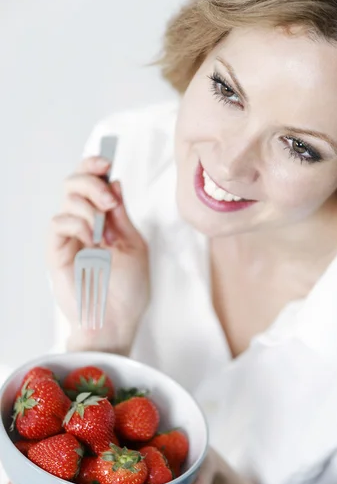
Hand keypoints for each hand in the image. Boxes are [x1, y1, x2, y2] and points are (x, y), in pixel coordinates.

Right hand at [48, 156, 149, 354]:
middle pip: (74, 184)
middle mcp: (84, 226)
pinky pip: (58, 223)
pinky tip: (90, 239)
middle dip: (91, 182)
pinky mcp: (56, 252)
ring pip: (67, 199)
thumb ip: (122, 215)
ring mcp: (69, 239)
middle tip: (108, 200)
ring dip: (89, 205)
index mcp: (103, 223)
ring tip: (103, 228)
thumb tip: (115, 182)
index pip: (91, 185)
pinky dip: (76, 223)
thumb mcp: (135, 246)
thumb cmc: (128, 292)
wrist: (117, 321)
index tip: (106, 162)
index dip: (94, 167)